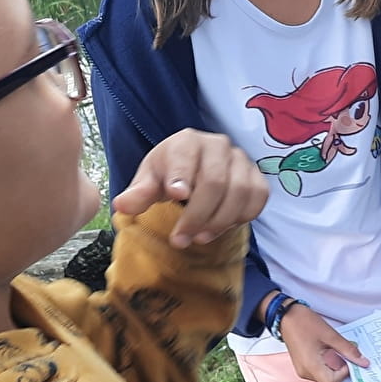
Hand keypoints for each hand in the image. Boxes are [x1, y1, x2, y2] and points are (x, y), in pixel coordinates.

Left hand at [113, 128, 267, 247]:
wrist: (196, 169)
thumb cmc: (170, 175)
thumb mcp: (149, 181)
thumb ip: (139, 193)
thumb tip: (122, 206)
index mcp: (187, 141)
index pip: (186, 158)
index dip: (183, 176)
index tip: (176, 196)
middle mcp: (218, 145)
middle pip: (215, 182)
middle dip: (197, 215)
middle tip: (181, 239)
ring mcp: (242, 160)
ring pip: (240, 192)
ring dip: (220, 221)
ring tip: (200, 237)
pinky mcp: (257, 177)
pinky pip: (258, 198)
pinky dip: (242, 216)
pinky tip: (223, 227)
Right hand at [278, 303, 369, 381]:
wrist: (286, 316)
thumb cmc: (305, 323)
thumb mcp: (331, 335)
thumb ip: (348, 350)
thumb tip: (363, 362)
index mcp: (311, 366)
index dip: (343, 374)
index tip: (347, 359)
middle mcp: (305, 372)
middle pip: (330, 381)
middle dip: (340, 369)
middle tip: (342, 352)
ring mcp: (303, 370)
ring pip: (325, 376)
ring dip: (334, 365)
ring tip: (332, 348)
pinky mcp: (303, 366)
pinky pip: (319, 370)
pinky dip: (327, 363)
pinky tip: (327, 349)